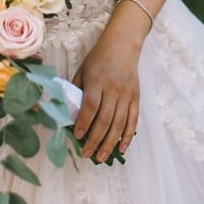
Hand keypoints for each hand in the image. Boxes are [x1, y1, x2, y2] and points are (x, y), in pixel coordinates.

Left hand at [72, 27, 141, 162]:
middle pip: (105, 118)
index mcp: (97, 80)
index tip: (78, 136)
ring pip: (119, 123)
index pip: (91, 105)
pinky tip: (121, 148)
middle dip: (95, 139)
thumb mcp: (82, 70)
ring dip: (110, 143)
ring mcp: (126, 94)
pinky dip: (127, 136)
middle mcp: (113, 88)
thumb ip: (76, 90)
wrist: (122, 46)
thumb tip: (67, 113)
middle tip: (87, 154)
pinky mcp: (136, 98)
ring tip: (101, 157)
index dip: (84, 122)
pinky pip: (133, 120)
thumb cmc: (98, 58)